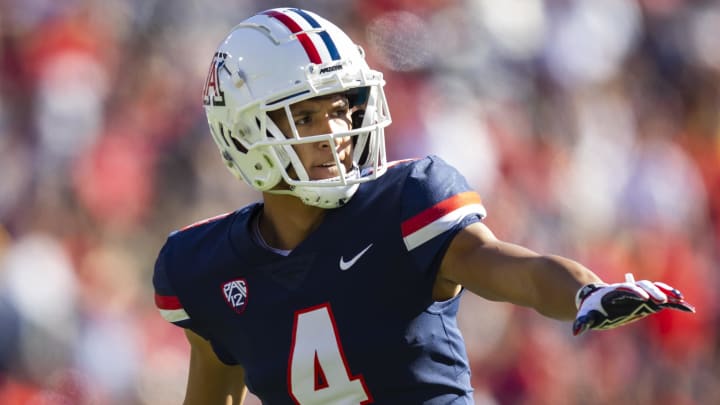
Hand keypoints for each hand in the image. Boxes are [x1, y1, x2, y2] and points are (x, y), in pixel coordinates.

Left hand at [572, 273, 694, 335]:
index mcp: (615, 292)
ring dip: (665, 292)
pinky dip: (671, 299)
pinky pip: (660, 297)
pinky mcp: (646, 300)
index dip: (634, 291)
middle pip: (642, 286)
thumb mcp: (587, 315)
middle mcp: (629, 290)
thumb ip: (582, 322)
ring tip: (678, 298)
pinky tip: (684, 304)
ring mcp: (638, 293)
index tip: (642, 297)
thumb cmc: (592, 308)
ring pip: (654, 288)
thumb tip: (576, 331)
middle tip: (661, 299)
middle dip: (652, 290)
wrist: (597, 300)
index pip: (625, 289)